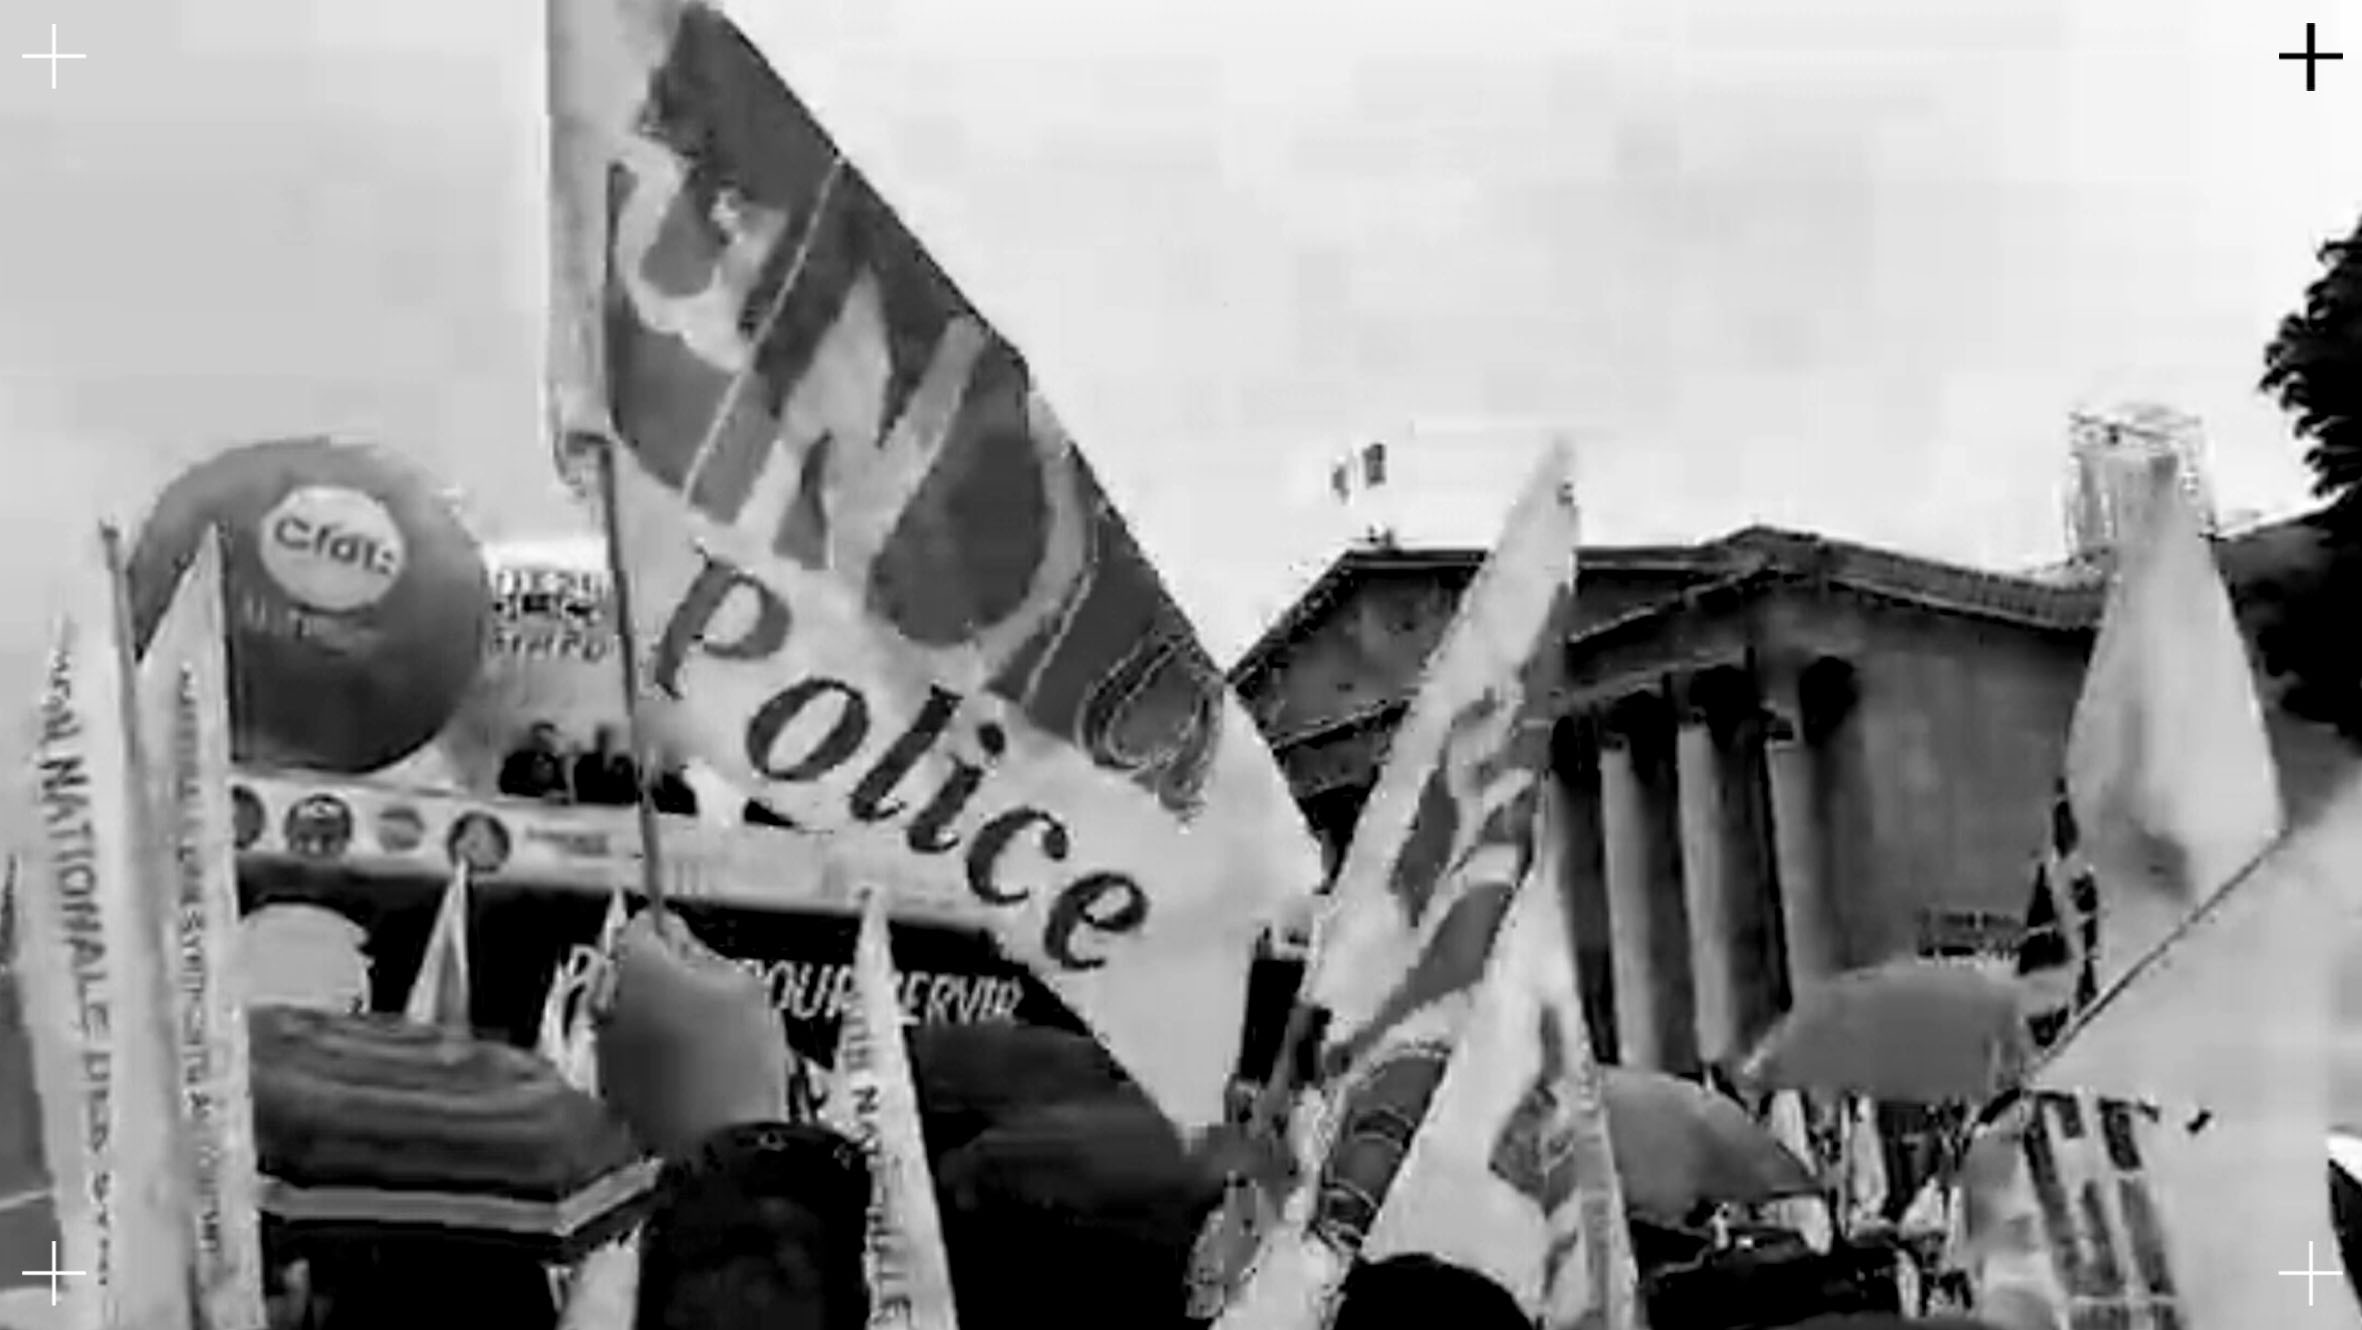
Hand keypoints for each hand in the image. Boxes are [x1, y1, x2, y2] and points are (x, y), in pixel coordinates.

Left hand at [594, 910, 791, 1155]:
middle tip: (706, 991)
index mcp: (640, 971)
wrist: (724, 1142)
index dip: (669, 930)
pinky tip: (690, 1068)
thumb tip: (686, 946)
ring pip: (627, 1014)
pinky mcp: (613, 1087)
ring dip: (655, 1016)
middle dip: (661, 976)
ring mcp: (607, 1050)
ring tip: (704, 1036)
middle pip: (629, 972)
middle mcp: (611, 1007)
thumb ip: (706, 955)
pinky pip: (630, 1054)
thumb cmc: (738, 1066)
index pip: (641, 927)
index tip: (687, 941)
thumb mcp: (745, 987)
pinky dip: (652, 1054)